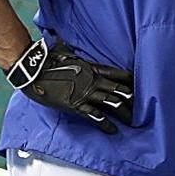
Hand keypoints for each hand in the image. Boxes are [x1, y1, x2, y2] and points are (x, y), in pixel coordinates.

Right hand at [5, 38, 133, 134]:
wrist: (33, 70)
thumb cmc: (47, 60)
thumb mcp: (64, 53)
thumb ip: (72, 53)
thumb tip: (68, 45)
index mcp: (91, 67)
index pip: (117, 73)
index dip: (129, 80)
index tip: (140, 85)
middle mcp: (92, 80)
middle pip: (119, 90)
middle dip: (132, 100)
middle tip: (141, 108)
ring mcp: (85, 93)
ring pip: (112, 103)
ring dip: (124, 113)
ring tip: (132, 121)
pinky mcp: (76, 105)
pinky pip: (96, 116)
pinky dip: (106, 124)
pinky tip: (113, 130)